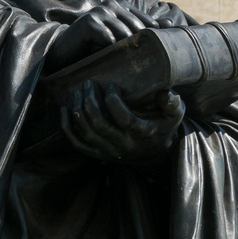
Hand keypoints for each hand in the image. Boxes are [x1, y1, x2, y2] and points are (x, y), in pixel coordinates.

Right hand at [44, 0, 157, 74]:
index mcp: (122, 6)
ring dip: (118, 52)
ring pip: (125, 37)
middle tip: (122, 61)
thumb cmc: (95, 49)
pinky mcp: (90, 21)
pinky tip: (96, 54)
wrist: (63, 55)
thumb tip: (172, 23)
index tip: (143, 56)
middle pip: (138, 31)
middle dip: (133, 49)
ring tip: (107, 57)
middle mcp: (112, 4)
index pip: (148, 24)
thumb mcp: (121, 41)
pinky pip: (110, 41)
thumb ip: (144, 31)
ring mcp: (100, 10)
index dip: (148, 43)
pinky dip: (105, 52)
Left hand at [60, 81, 184, 162]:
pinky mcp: (97, 154)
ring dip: (78, 111)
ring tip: (77, 92)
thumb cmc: (163, 126)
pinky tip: (63, 110)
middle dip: (90, 102)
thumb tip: (166, 93)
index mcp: (142, 134)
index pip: (125, 120)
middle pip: (100, 126)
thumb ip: (172, 103)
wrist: (154, 153)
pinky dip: (67, 128)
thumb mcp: (174, 114)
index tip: (111, 85)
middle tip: (88, 84)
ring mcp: (108, 152)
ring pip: (87, 134)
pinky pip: (77, 144)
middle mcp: (123, 145)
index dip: (114, 101)